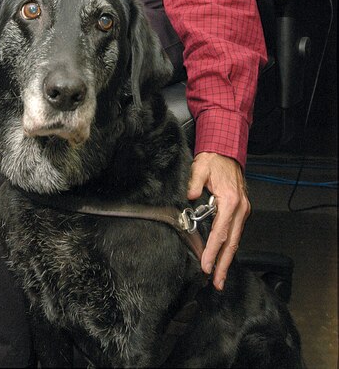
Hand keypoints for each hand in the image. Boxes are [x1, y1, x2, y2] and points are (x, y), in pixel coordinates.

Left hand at [187, 151, 249, 290]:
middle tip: (216, 283)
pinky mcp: (241, 211)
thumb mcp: (201, 168)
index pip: (220, 232)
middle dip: (223, 264)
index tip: (206, 265)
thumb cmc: (214, 160)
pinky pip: (235, 233)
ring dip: (227, 259)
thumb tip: (190, 196)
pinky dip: (229, 247)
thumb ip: (195, 182)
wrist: (226, 151)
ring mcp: (243, 211)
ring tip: (219, 276)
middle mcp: (240, 209)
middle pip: (232, 243)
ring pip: (235, 240)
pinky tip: (223, 257)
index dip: (212, 251)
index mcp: (231, 201)